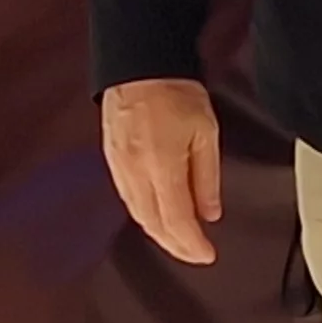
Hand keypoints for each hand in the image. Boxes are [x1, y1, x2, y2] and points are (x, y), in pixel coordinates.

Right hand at [101, 79, 222, 265]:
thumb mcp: (205, 133)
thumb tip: (210, 212)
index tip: (207, 255)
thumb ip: (207, 178)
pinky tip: (156, 216)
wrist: (139, 67)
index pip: (176, 221)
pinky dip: (144, 215)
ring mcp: (119, 169)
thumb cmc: (174, 92)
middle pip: (154, 225)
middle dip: (176, 246)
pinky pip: (128, 199)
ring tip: (180, 240)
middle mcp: (135, 173)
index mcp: (161, 167)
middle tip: (195, 254)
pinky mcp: (111, 162)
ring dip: (159, 233)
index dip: (192, 245)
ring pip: (138, 215)